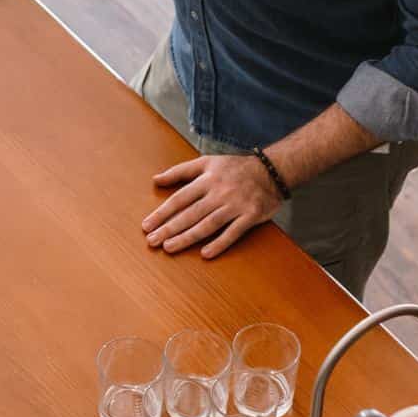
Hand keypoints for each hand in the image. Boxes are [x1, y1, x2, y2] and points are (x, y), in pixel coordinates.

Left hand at [142, 155, 281, 258]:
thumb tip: (155, 179)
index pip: (179, 199)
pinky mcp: (250, 216)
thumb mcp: (206, 162)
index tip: (146, 225)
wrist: (271, 171)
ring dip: (187, 237)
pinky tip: (205, 254)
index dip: (162, 213)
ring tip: (169, 248)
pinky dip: (219, 244)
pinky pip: (233, 232)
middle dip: (169, 228)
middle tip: (152, 241)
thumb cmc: (234, 168)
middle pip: (190, 213)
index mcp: (207, 179)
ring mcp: (235, 205)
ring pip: (207, 224)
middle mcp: (218, 192)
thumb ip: (180, 171)